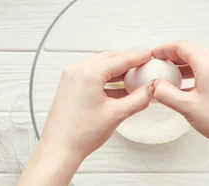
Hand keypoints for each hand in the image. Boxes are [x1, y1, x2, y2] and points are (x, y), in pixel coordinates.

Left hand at [18, 51, 154, 185]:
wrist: (60, 148)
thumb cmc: (79, 134)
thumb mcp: (116, 114)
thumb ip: (138, 99)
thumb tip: (149, 90)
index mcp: (87, 74)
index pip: (119, 60)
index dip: (137, 57)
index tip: (147, 55)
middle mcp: (76, 72)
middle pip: (108, 59)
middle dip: (127, 61)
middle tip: (143, 65)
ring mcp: (70, 79)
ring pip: (99, 66)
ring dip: (116, 70)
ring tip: (133, 78)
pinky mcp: (69, 87)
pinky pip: (91, 75)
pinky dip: (106, 79)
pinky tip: (117, 88)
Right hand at [151, 41, 208, 185]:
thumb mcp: (187, 106)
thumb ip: (165, 93)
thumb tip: (155, 85)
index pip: (182, 46)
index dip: (164, 49)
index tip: (154, 55)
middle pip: (192, 51)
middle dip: (173, 58)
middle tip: (159, 66)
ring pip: (200, 61)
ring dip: (184, 67)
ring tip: (169, 77)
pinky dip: (195, 74)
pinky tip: (185, 87)